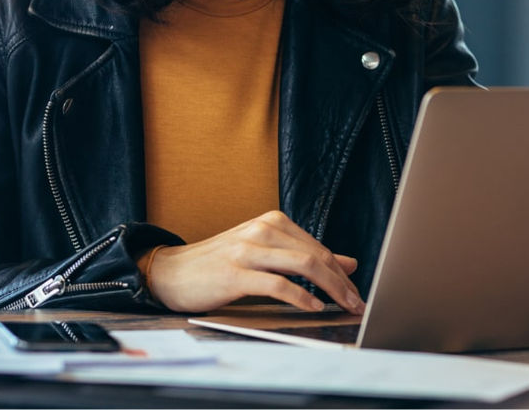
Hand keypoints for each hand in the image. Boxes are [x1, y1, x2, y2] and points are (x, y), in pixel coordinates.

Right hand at [146, 210, 365, 314]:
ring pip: (303, 265)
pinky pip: (277, 284)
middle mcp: (263, 230)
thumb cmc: (220, 264)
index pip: (319, 248)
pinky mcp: (235, 273)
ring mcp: (248, 250)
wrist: (171, 271)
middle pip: (316, 256)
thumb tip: (348, 263)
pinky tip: (313, 307)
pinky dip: (300, 297)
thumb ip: (304, 256)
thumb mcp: (265, 253)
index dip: (342, 272)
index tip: (356, 292)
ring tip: (343, 306)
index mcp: (273, 222)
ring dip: (330, 288)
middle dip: (342, 282)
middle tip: (357, 303)